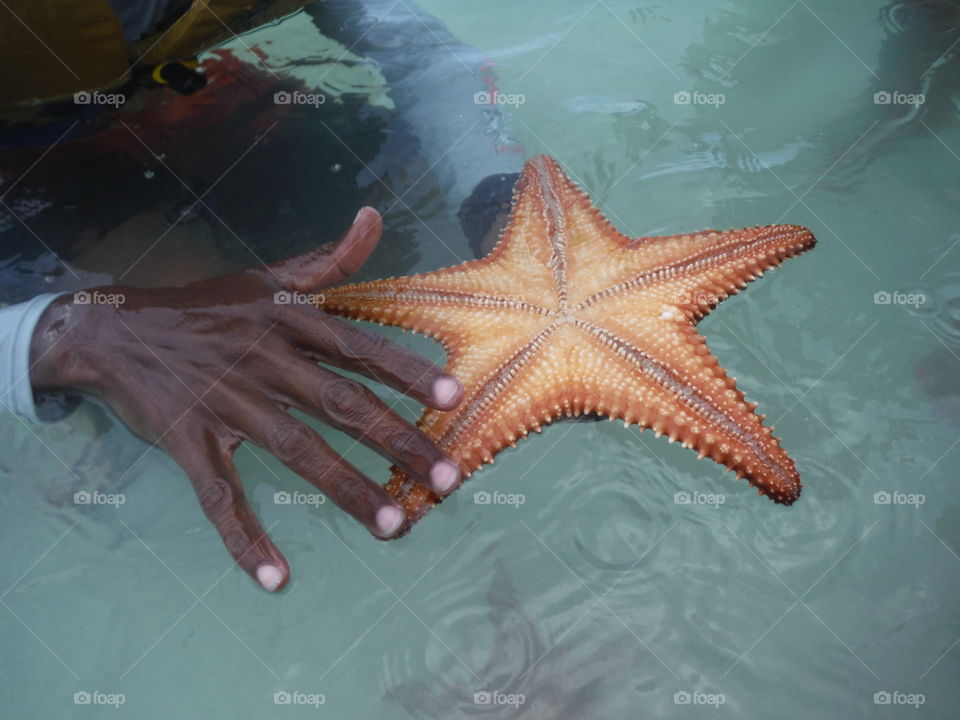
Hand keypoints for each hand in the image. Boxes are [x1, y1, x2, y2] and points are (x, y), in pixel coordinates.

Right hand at [29, 208, 462, 590]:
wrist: (114, 329)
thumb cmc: (205, 306)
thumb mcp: (267, 277)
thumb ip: (327, 260)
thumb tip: (374, 217)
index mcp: (286, 322)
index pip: (358, 348)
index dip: (405, 372)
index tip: (453, 399)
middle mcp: (263, 361)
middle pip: (339, 404)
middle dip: (396, 442)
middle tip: (446, 480)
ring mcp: (226, 404)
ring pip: (294, 451)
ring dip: (345, 489)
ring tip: (393, 524)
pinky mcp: (189, 441)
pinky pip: (218, 495)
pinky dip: (244, 537)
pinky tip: (275, 577)